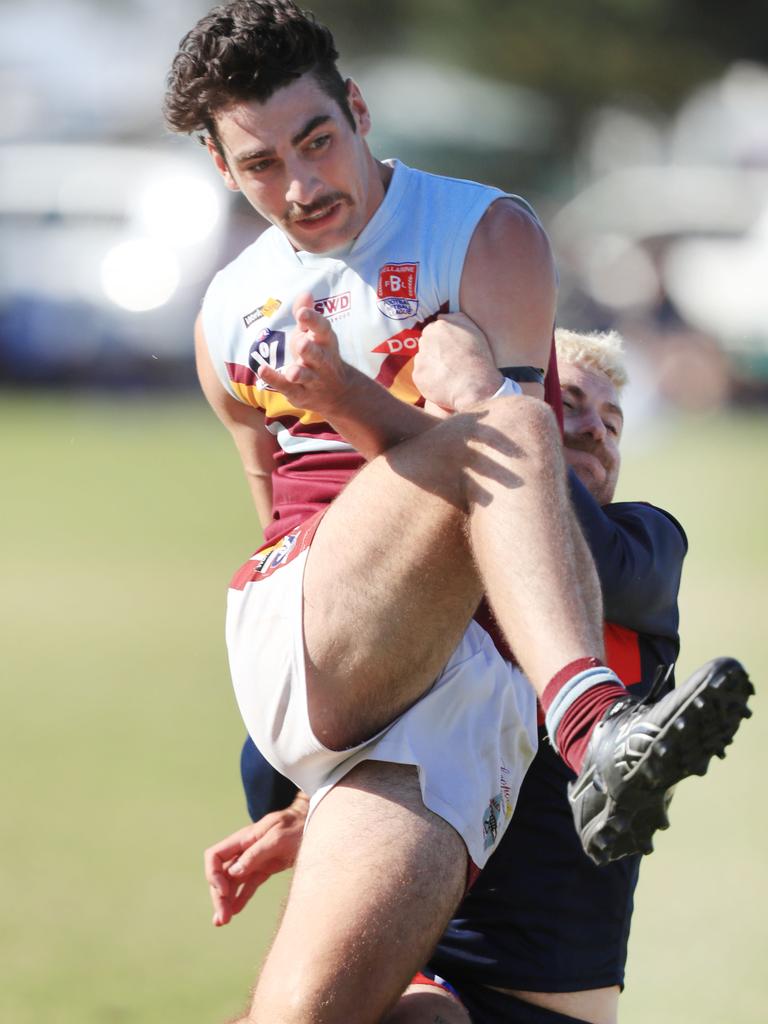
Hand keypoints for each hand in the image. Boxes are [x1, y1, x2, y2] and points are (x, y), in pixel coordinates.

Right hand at [204, 795, 307, 926]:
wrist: (314, 822)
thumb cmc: (297, 825)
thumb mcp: (278, 837)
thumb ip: (255, 853)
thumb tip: (233, 872)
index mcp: (244, 839)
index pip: (215, 856)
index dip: (213, 874)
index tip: (223, 891)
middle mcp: (244, 850)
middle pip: (222, 874)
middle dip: (219, 896)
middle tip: (223, 919)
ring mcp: (254, 861)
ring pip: (233, 883)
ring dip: (226, 902)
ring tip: (223, 922)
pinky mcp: (265, 869)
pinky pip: (248, 886)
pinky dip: (240, 899)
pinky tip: (234, 912)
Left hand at [257, 293, 351, 417]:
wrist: (339, 393)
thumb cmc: (320, 355)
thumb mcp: (316, 335)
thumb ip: (308, 316)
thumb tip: (305, 293)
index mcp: (326, 343)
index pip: (323, 330)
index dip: (313, 321)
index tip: (302, 313)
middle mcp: (323, 362)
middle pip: (317, 355)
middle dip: (309, 350)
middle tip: (300, 343)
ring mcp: (312, 380)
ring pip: (306, 376)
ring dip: (299, 373)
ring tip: (291, 372)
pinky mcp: (300, 394)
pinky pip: (287, 388)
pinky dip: (275, 380)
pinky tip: (262, 370)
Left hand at [413, 313, 502, 411]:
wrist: (474, 385)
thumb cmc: (478, 358)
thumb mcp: (474, 329)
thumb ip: (455, 318)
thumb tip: (441, 316)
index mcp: (438, 327)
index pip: (433, 331)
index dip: (442, 342)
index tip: (450, 350)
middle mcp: (425, 340)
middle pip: (426, 344)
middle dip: (435, 352)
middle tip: (449, 362)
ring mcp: (420, 358)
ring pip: (423, 360)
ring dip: (431, 365)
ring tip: (447, 374)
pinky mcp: (417, 375)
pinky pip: (421, 376)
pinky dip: (429, 379)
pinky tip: (442, 382)